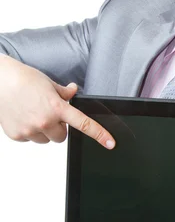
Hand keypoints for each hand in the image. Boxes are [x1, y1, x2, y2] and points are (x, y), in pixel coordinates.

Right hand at [0, 55, 114, 147]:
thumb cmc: (22, 79)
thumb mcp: (49, 83)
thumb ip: (64, 92)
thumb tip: (73, 92)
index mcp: (56, 107)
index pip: (83, 124)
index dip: (99, 134)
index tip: (110, 143)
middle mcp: (44, 121)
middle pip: (62, 137)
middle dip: (59, 128)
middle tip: (49, 115)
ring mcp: (30, 130)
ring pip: (46, 140)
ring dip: (44, 131)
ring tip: (33, 113)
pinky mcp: (17, 135)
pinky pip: (30, 139)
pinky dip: (28, 131)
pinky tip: (22, 116)